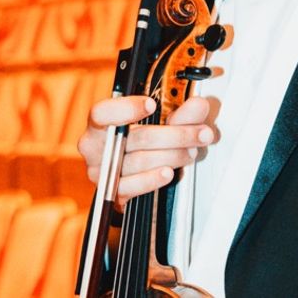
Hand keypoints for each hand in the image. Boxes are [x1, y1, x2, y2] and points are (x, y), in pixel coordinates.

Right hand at [77, 94, 214, 207]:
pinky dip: (152, 179)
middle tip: (201, 133)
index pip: (102, 112)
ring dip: (172, 156)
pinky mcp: (111, 193)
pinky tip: (169, 172)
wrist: (136, 171)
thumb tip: (199, 105)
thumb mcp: (163, 120)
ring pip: (139, 161)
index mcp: (101, 121)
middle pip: (136, 138)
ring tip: (192, 151)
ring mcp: (101, 171)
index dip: (125, 108)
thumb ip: (181, 112)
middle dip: (176, 134)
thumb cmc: (144, 138)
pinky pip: (132, 186)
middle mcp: (95, 146)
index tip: (151, 104)